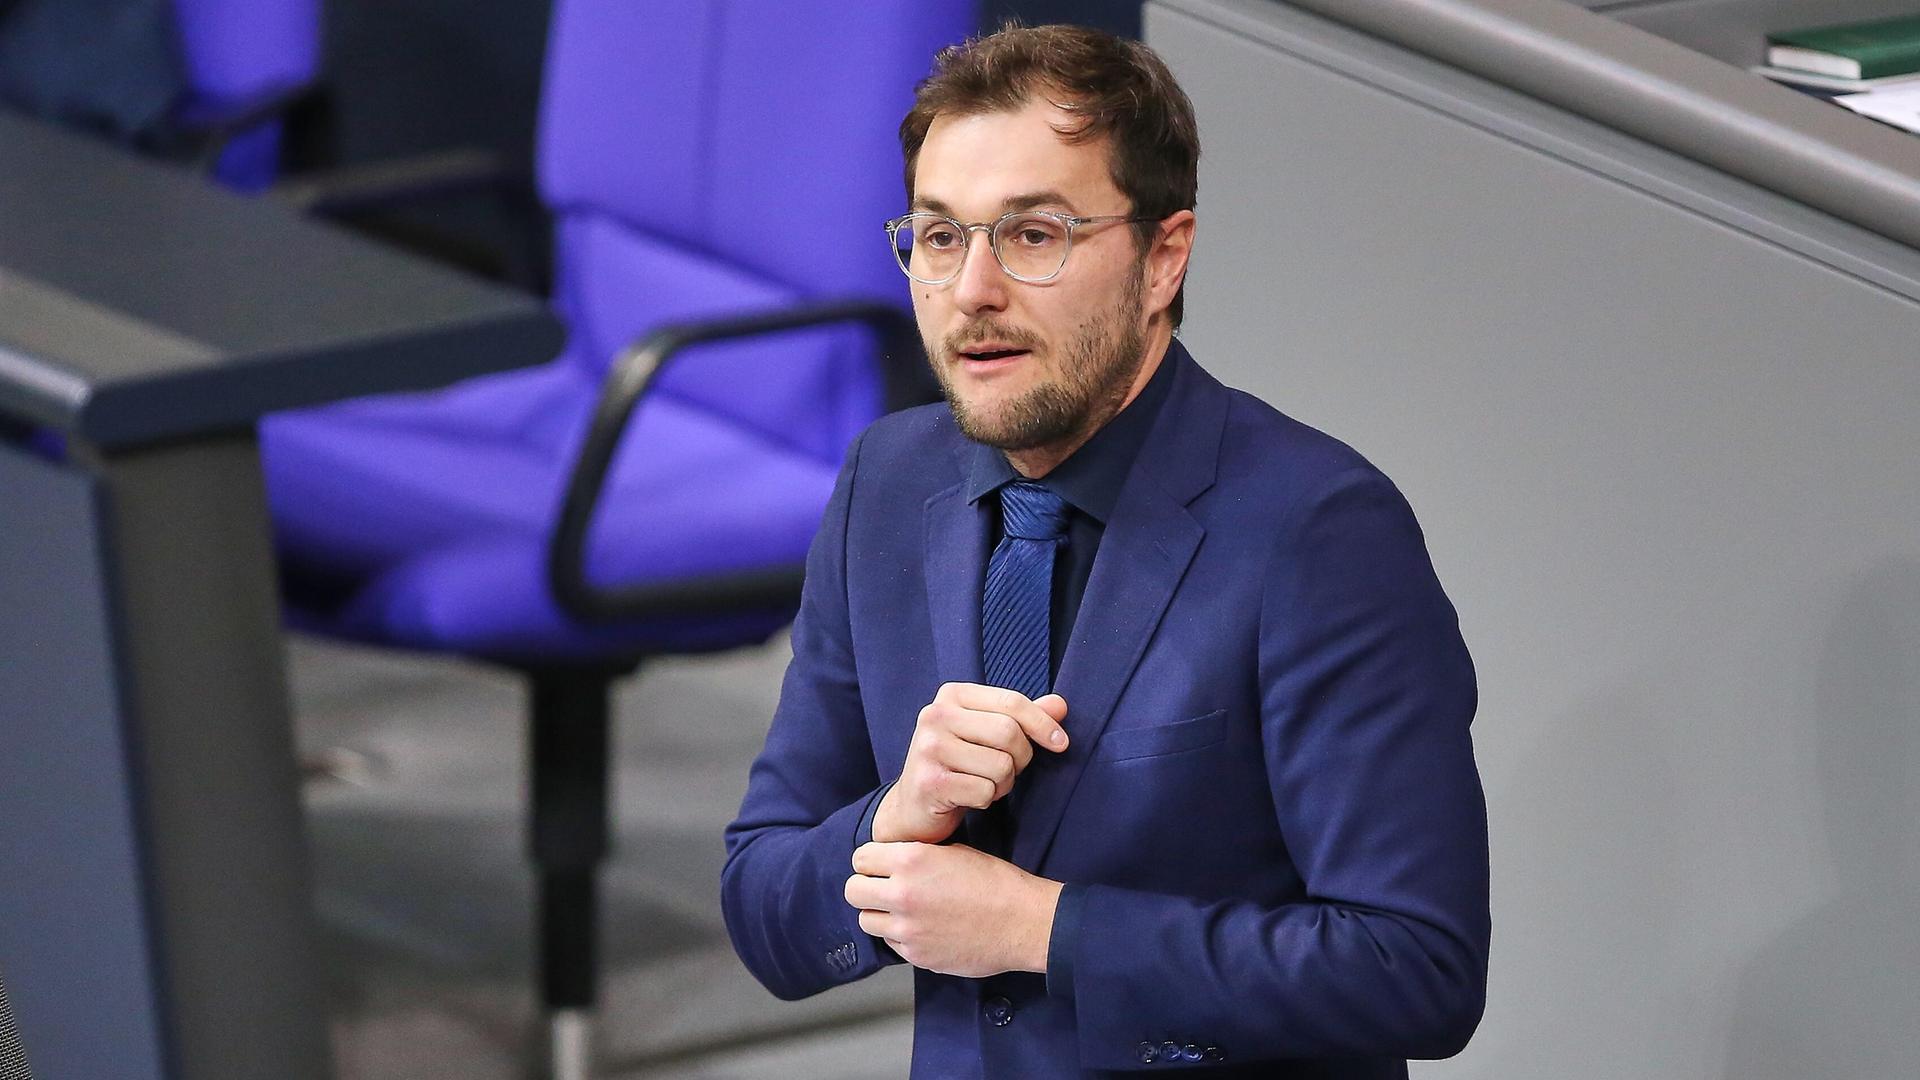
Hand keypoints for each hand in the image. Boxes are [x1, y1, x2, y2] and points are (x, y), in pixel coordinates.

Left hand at [845, 841, 1064, 977]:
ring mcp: (907, 929)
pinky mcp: (916, 956)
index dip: (870, 861)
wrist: (1023, 923)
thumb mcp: (954, 852)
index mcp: (911, 860)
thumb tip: (893, 861)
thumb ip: (917, 857)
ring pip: (866, 920)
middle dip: (866, 887)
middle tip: (883, 889)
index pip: (861, 858)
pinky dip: (900, 937)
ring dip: (880, 914)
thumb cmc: (996, 883)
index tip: (879, 866)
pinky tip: (922, 929)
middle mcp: (903, 894)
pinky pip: (891, 944)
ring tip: (902, 911)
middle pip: (853, 890)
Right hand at [873, 683, 1069, 844]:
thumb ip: (1022, 717)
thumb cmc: (957, 764)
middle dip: (1021, 758)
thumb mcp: (987, 733)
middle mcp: (935, 715)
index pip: (1012, 701)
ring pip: (1001, 765)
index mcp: (952, 695)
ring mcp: (929, 748)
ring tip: (985, 783)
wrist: (914, 804)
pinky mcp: (930, 782)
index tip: (1061, 743)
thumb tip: (1060, 705)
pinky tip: (970, 797)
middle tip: (1009, 770)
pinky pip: (984, 791)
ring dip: (1003, 783)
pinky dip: (986, 799)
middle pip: (1009, 733)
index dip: (1043, 723)